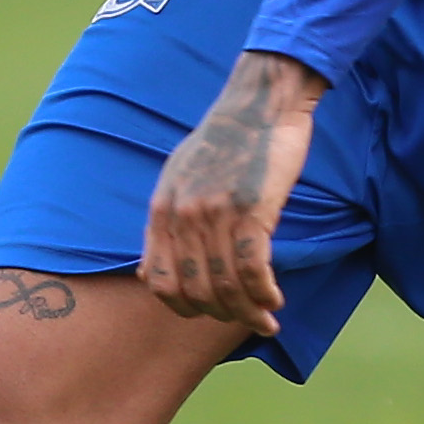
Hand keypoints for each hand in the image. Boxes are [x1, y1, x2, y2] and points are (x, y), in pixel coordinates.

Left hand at [140, 51, 323, 334]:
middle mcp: (183, 215)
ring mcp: (216, 213)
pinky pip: (254, 269)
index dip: (181, 306)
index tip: (206, 311)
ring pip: (227, 285)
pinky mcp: (251, 209)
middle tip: (244, 320)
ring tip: (267, 319)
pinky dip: (264, 293)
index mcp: (162, 209)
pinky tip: (275, 299)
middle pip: (195, 290)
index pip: (158, 281)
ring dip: (248, 312)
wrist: (259, 103)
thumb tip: (148, 268)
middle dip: (220, 314)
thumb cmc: (225, 140)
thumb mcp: (177, 176)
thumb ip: (166, 220)